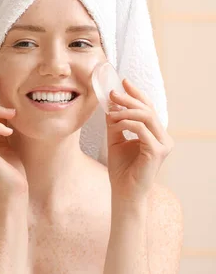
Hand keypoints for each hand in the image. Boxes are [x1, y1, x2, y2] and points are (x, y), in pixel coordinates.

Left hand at [106, 78, 173, 202]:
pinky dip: (126, 123)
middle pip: (148, 109)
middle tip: (112, 93)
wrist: (124, 191)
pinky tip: (115, 124)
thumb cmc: (121, 168)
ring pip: (146, 117)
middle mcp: (163, 137)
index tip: (123, 82)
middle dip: (129, 99)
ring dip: (126, 110)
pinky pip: (141, 129)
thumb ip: (115, 123)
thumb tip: (111, 105)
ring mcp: (163, 145)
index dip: (136, 94)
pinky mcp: (157, 151)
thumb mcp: (115, 139)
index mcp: (155, 134)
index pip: (148, 108)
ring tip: (111, 111)